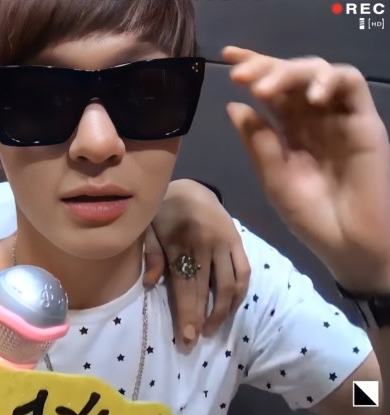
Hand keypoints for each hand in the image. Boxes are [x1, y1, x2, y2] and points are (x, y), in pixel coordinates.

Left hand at [144, 179, 249, 345]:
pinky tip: (230, 308)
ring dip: (222, 310)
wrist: (188, 186)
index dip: (187, 313)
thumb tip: (151, 284)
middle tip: (196, 340)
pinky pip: (244, 272)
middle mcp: (205, 244)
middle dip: (201, 318)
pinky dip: (239, 293)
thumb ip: (151, 254)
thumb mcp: (147, 227)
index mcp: (180, 241)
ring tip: (211, 329)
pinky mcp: (238, 241)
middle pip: (205, 289)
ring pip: (228, 284)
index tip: (186, 337)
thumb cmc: (162, 210)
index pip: (185, 285)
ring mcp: (225, 242)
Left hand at [224, 46, 389, 292]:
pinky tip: (310, 96)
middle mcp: (313, 118)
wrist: (349, 244)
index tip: (226, 56)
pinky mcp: (365, 122)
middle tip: (239, 75)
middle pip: (290, 75)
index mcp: (289, 130)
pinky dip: (330, 81)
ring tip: (265, 89)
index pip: (270, 89)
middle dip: (264, 67)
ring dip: (290, 73)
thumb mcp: (274, 178)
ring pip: (319, 72)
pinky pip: (352, 86)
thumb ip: (258, 142)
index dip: (253, 67)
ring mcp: (339, 118)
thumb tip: (233, 105)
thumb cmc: (311, 217)